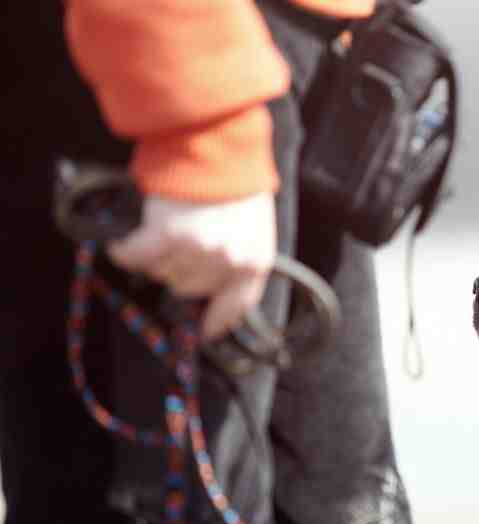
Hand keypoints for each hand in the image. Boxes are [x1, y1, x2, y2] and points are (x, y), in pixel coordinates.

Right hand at [107, 193, 276, 339]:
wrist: (217, 143)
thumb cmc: (235, 180)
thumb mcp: (254, 225)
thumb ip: (239, 256)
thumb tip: (212, 285)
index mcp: (256, 261)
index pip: (235, 307)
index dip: (215, 320)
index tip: (203, 329)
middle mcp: (229, 262)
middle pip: (189, 289)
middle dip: (180, 270)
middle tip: (180, 243)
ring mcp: (198, 251)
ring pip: (161, 273)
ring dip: (156, 255)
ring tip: (164, 229)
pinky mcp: (166, 236)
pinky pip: (135, 257)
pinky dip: (127, 248)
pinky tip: (129, 237)